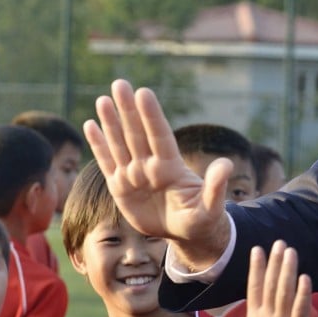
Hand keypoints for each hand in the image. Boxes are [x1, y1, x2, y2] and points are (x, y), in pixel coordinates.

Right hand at [84, 79, 231, 269]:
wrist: (186, 232)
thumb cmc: (202, 218)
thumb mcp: (211, 206)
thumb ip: (216, 186)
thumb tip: (227, 164)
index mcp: (171, 167)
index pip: (160, 136)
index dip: (152, 116)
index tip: (144, 93)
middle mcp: (150, 166)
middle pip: (137, 134)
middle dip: (128, 110)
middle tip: (120, 83)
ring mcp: (134, 175)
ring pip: (119, 144)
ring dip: (111, 122)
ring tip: (103, 99)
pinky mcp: (121, 188)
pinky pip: (107, 162)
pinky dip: (99, 145)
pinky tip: (90, 124)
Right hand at [244, 242, 311, 316]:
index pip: (254, 287)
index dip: (256, 267)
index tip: (257, 249)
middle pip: (271, 284)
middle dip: (275, 262)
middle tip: (280, 244)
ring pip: (285, 291)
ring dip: (287, 270)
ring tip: (291, 252)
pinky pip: (301, 308)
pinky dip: (303, 292)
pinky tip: (305, 277)